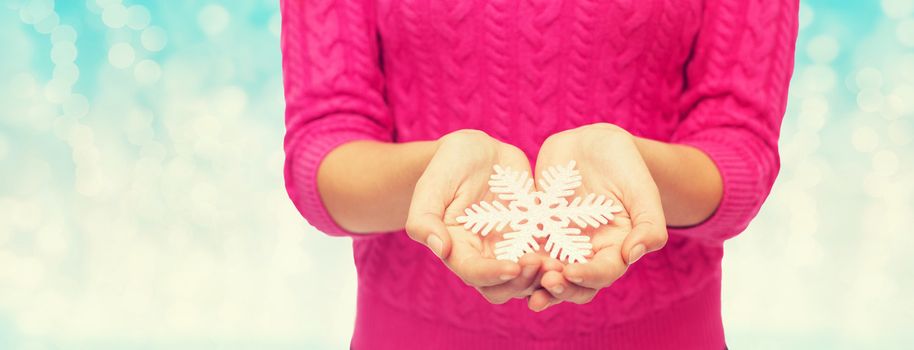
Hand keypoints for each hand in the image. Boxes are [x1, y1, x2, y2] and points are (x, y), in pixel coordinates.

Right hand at [405, 130, 544, 303]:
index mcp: (456, 249)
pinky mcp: (533, 237)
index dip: (493, 274)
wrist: (478, 151)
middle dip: (523, 282)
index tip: (513, 266)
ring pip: (529, 279)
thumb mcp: (432, 186)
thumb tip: (440, 249)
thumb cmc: (448, 165)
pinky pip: (549, 256)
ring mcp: (511, 249)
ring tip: (561, 263)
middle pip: (503, 287)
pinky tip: (575, 251)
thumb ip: (424, 218)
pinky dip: (561, 259)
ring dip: (544, 277)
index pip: (473, 273)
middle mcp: (484, 256)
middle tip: (542, 264)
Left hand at [527, 123, 667, 310]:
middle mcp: (587, 252)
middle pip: (574, 283)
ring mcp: (560, 243)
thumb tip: (634, 254)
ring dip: (534, 281)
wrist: (593, 143)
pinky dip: (515, 257)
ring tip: (520, 279)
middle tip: (545, 282)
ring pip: (547, 272)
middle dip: (560, 287)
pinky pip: (525, 248)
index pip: (604, 272)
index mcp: (616, 247)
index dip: (589, 276)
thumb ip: (649, 223)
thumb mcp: (642, 189)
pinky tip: (501, 260)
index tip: (571, 272)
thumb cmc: (625, 164)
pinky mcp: (538, 230)